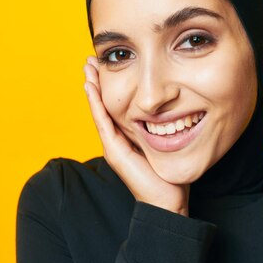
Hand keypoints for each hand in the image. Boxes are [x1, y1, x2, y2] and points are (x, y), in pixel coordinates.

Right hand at [83, 57, 189, 216]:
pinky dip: (96, 104)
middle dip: (96, 82)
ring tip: (87, 68)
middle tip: (90, 60)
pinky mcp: (115, 152)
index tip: (106, 65)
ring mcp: (114, 146)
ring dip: (93, 88)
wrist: (167, 202)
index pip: (114, 106)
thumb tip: (174, 109)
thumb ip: (164, 129)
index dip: (109, 86)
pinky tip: (91, 88)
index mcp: (128, 137)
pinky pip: (103, 122)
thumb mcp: (166, 144)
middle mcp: (117, 140)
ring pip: (99, 111)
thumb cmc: (168, 177)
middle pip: (102, 105)